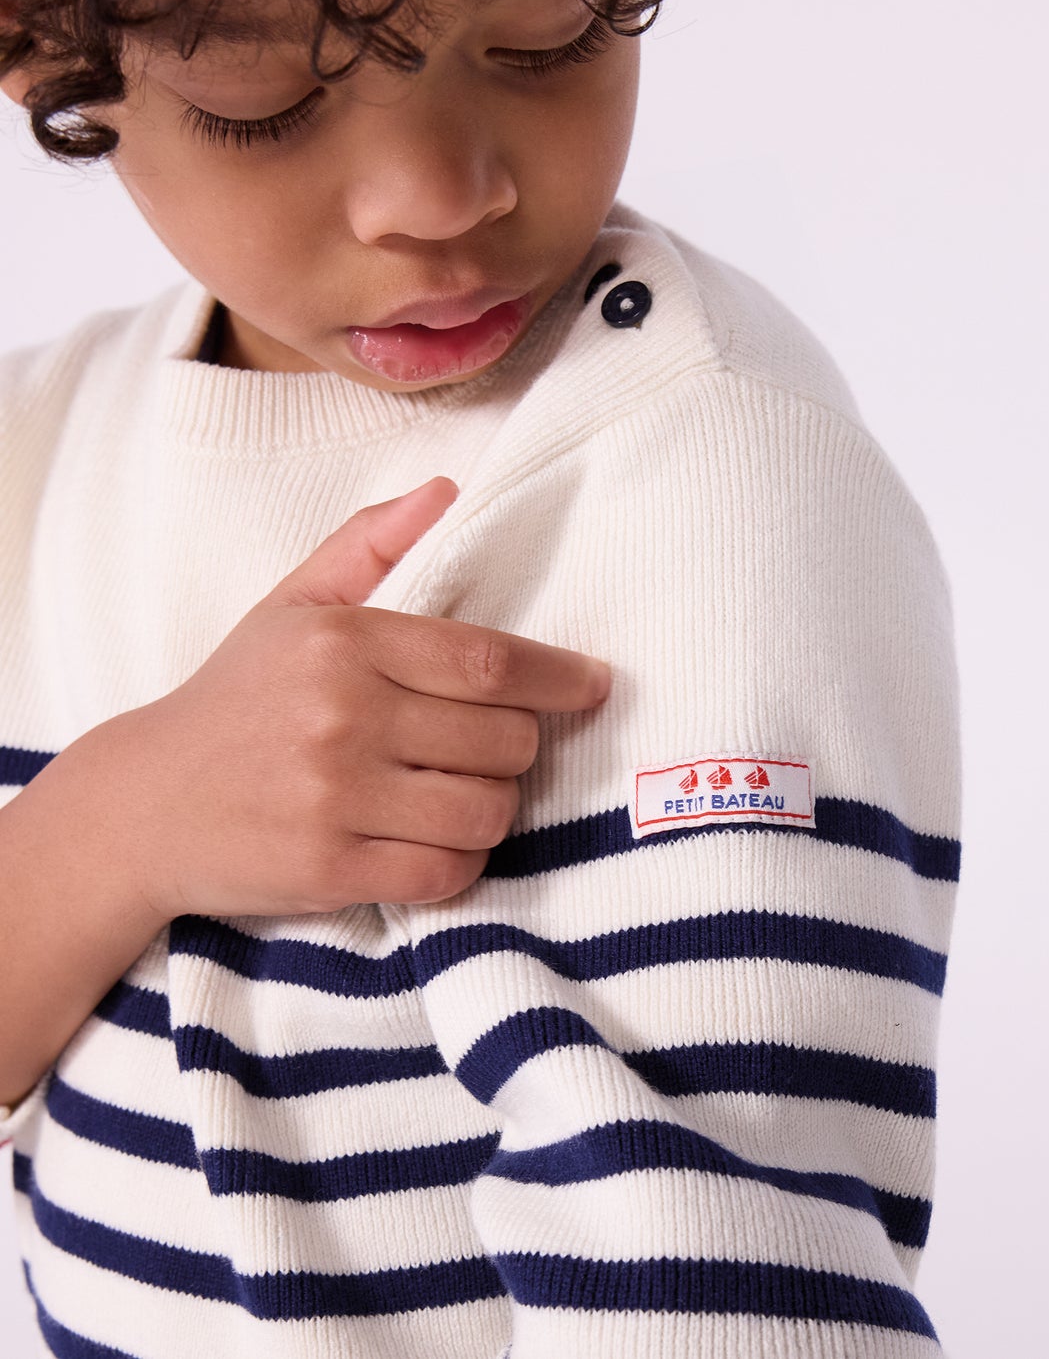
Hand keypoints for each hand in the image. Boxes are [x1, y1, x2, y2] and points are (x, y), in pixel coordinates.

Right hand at [77, 475, 608, 921]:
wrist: (143, 805)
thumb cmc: (235, 697)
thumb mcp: (293, 604)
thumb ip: (371, 542)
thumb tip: (446, 489)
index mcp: (345, 643)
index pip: (488, 660)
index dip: (557, 677)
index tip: (593, 685)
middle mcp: (344, 717)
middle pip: (503, 739)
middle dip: (520, 745)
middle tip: (495, 744)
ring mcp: (336, 798)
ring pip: (485, 809)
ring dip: (495, 806)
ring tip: (463, 791)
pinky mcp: (330, 869)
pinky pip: (446, 871)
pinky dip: (460, 860)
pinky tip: (436, 840)